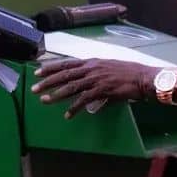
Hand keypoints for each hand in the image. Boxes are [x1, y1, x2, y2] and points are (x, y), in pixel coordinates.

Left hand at [32, 58, 152, 118]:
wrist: (142, 77)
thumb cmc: (126, 72)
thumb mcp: (107, 67)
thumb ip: (94, 74)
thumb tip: (86, 85)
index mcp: (90, 62)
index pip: (66, 63)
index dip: (50, 68)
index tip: (37, 71)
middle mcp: (90, 68)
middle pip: (64, 75)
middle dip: (47, 82)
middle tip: (34, 88)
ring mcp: (96, 79)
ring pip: (71, 87)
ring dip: (56, 95)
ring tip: (44, 101)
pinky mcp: (102, 91)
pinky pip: (84, 100)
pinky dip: (74, 108)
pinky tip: (67, 115)